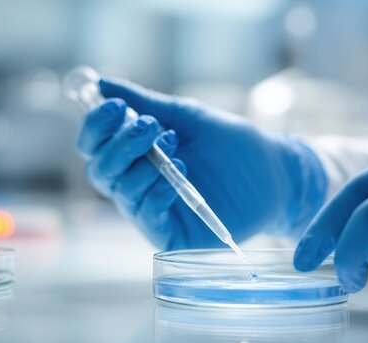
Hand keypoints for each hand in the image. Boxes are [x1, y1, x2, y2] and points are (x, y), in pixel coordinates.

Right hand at [77, 78, 327, 249]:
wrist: (272, 172)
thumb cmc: (230, 144)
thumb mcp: (185, 116)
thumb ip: (144, 102)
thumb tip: (102, 84)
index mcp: (133, 154)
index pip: (95, 145)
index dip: (96, 126)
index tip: (116, 107)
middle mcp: (135, 182)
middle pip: (99, 169)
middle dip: (119, 144)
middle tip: (150, 126)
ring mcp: (150, 209)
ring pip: (120, 191)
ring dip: (141, 165)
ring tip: (176, 147)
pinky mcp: (169, 234)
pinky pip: (145, 214)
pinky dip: (155, 192)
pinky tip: (177, 177)